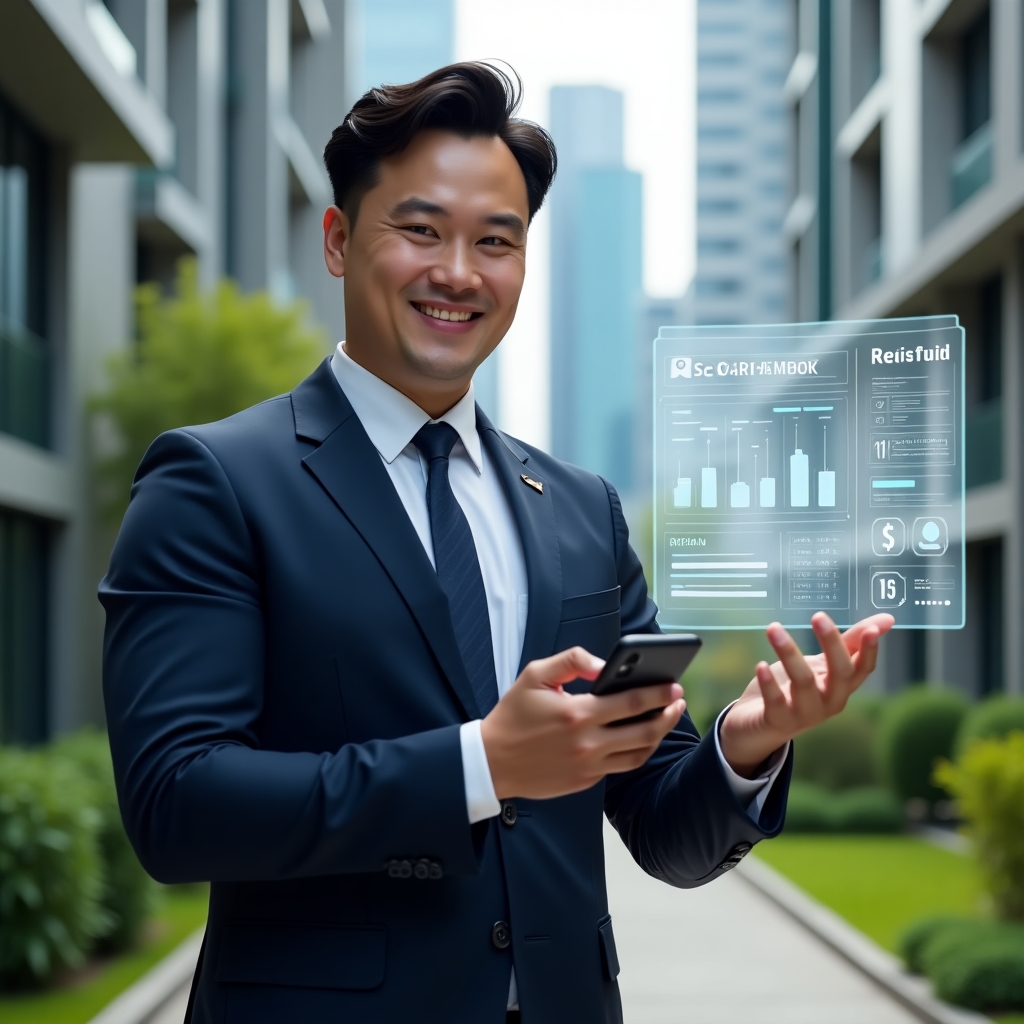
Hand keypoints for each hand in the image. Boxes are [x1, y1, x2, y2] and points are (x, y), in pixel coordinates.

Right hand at [480, 646, 684, 799]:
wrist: (492, 761)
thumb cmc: (513, 715)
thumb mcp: (535, 675)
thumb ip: (572, 661)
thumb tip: (603, 665)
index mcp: (578, 713)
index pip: (631, 702)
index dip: (658, 694)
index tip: (673, 685)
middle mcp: (588, 743)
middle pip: (644, 730)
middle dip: (667, 714)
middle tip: (679, 701)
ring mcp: (589, 766)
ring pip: (638, 754)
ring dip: (658, 735)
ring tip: (666, 720)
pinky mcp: (586, 781)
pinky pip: (620, 767)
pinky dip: (635, 752)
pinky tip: (640, 738)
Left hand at [719, 612, 894, 776]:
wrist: (760, 726)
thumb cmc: (795, 690)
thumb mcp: (822, 665)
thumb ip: (850, 642)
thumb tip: (888, 619)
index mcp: (842, 687)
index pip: (863, 669)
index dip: (869, 651)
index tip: (871, 629)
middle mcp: (829, 702)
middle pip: (839, 673)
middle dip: (831, 643)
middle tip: (818, 616)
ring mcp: (805, 714)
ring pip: (804, 682)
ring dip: (789, 653)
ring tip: (774, 628)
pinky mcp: (778, 720)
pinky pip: (776, 701)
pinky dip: (769, 683)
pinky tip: (761, 665)